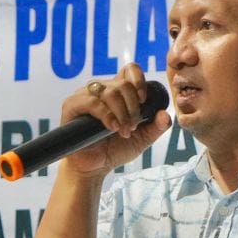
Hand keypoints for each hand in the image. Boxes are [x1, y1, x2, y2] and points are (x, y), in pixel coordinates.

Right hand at [60, 63, 170, 177]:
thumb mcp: (142, 139)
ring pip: (109, 91)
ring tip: (124, 131)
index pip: (129, 70)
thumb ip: (156, 127)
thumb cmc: (116, 149)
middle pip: (123, 84)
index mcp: (117, 91)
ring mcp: (84, 95)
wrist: (95, 167)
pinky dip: (107, 115)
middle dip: (133, 107)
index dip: (139, 81)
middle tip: (132, 127)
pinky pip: (92, 102)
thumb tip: (165, 114)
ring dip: (122, 113)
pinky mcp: (71, 105)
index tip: (144, 101)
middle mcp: (101, 89)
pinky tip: (113, 127)